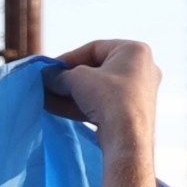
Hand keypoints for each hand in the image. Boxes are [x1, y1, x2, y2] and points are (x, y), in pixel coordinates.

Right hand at [41, 39, 159, 146]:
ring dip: (71, 93)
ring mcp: (138, 92)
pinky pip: (103, 103)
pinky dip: (81, 104)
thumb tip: (45, 76)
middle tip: (48, 84)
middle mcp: (141, 68)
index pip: (94, 49)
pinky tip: (57, 108)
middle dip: (68, 79)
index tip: (50, 69)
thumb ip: (59, 75)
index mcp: (134, 50)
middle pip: (95, 69)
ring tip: (47, 98)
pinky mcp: (132, 112)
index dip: (68, 58)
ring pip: (97, 89)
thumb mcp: (77, 79)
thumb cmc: (108, 97)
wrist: (128, 137)